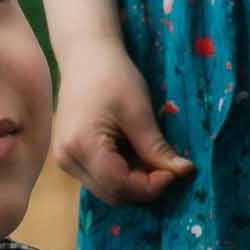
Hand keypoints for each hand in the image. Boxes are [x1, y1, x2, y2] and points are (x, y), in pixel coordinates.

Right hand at [52, 39, 192, 205]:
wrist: (85, 56)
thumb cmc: (112, 76)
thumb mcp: (139, 112)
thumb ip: (157, 148)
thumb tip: (183, 172)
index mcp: (82, 147)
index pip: (120, 185)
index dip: (152, 186)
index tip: (177, 172)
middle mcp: (68, 159)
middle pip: (113, 193)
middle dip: (145, 187)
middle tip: (170, 168)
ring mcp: (66, 159)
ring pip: (107, 189)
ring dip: (135, 182)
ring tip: (154, 158)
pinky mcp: (70, 156)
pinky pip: (100, 177)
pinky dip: (123, 173)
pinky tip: (137, 154)